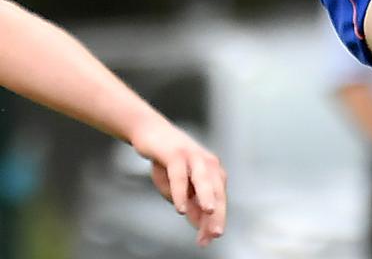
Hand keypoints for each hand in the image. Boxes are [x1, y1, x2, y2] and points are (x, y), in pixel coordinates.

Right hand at [131, 115, 226, 246]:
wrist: (150, 133)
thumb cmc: (167, 161)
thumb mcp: (179, 187)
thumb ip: (191, 203)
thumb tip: (200, 224)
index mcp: (212, 171)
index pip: (219, 198)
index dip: (216, 219)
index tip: (210, 240)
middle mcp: (207, 162)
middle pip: (216, 189)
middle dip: (217, 212)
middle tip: (215, 233)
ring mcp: (192, 155)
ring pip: (203, 178)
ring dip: (207, 196)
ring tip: (208, 213)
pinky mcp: (175, 152)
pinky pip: (179, 174)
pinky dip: (181, 191)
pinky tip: (180, 207)